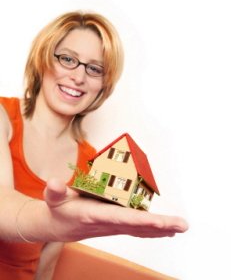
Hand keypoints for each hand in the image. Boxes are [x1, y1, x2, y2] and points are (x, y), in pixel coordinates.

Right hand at [44, 178, 187, 241]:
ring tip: (179, 227)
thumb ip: (54, 191)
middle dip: (161, 226)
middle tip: (182, 225)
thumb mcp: (53, 199)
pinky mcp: (114, 224)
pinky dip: (152, 230)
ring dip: (160, 229)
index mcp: (95, 215)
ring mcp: (112, 226)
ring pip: (140, 229)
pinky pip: (136, 228)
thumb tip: (53, 184)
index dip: (142, 221)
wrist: (56, 226)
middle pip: (138, 226)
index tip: (161, 222)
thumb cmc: (58, 210)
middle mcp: (107, 223)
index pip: (122, 219)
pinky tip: (164, 230)